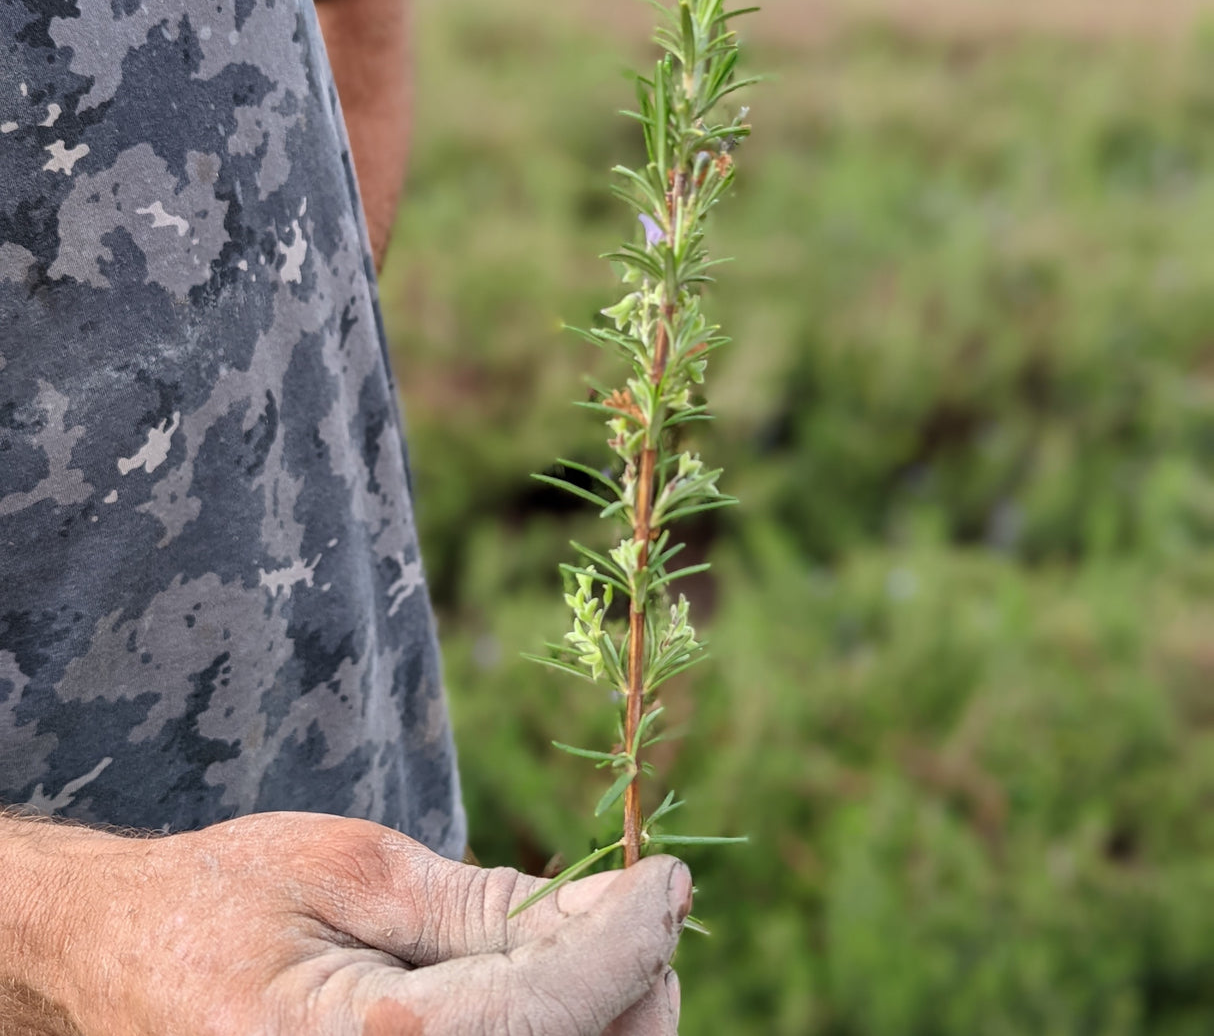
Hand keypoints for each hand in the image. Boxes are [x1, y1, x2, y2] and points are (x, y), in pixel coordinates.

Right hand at [6, 811, 687, 1034]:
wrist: (120, 959)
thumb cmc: (223, 899)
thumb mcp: (359, 870)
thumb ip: (492, 907)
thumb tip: (625, 902)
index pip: (550, 1010)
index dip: (630, 942)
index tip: (673, 876)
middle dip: (636, 991)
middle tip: (651, 907)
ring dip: (607, 1015)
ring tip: (611, 939)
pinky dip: (557, 1029)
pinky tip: (559, 980)